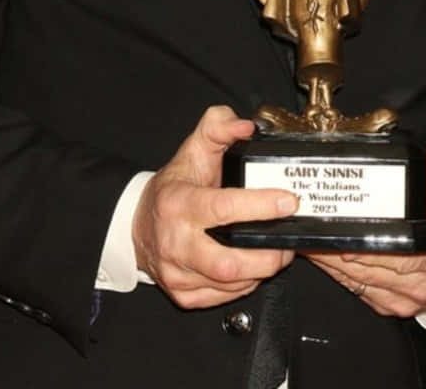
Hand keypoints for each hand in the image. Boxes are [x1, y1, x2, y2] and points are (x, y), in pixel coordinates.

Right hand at [132, 105, 296, 308]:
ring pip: (229, 284)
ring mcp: (177, 273)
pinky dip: (245, 284)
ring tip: (278, 252)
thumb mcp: (193, 147)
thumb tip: (246, 126)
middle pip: (228, 262)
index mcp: (178, 203)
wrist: (137, 224)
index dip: (261, 205)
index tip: (289, 201)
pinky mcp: (183, 294)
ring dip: (261, 270)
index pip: (224, 208)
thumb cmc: (173, 186)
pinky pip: (223, 298)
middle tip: (289, 240)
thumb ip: (218, 126)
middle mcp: (175, 242)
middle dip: (267, 255)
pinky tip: (254, 267)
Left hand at [307, 147, 425, 316]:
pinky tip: (322, 257)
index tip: (336, 231)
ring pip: (354, 281)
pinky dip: (337, 273)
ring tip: (307, 239)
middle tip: (309, 226)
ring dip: (328, 261)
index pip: (388, 255)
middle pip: (363, 268)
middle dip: (333, 248)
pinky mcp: (387, 305)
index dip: (360, 245)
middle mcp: (412, 288)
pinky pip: (356, 289)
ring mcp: (398, 300)